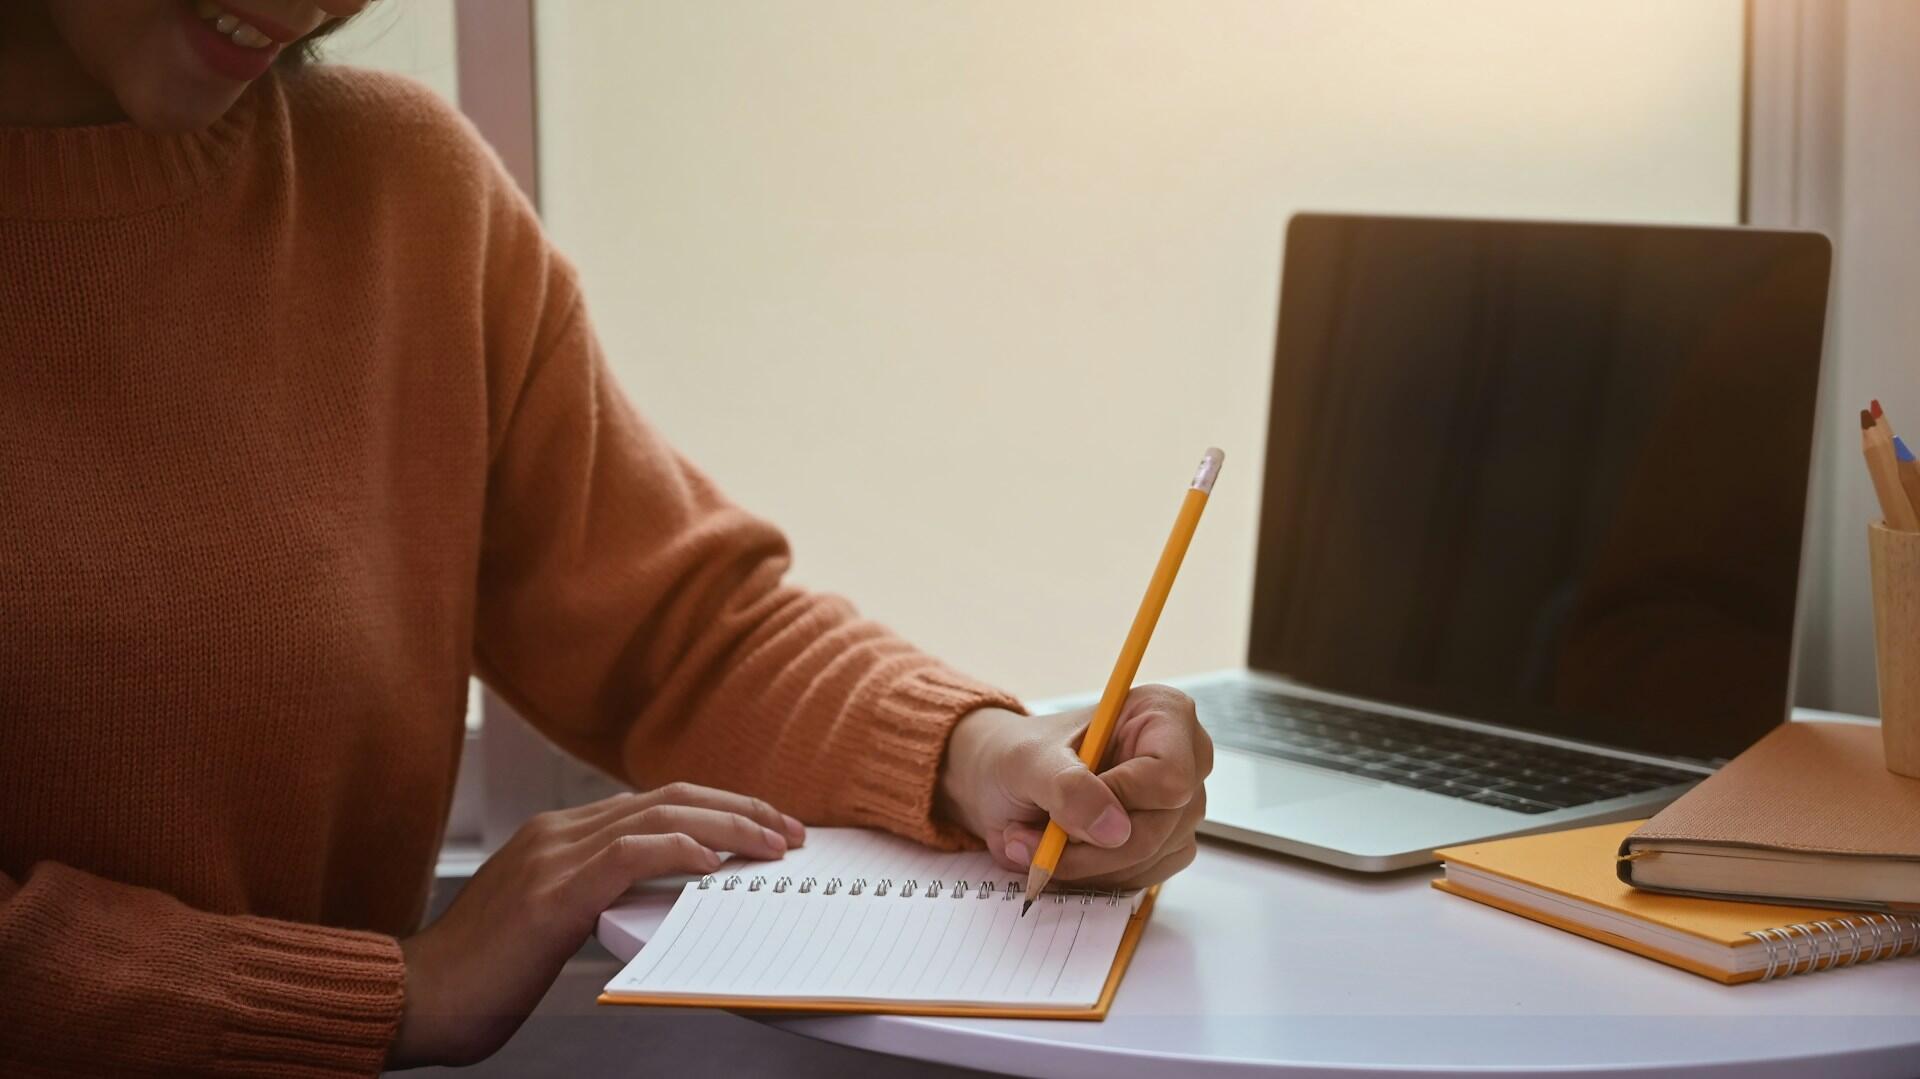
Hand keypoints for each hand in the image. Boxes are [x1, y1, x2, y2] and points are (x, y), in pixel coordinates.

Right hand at [387, 784, 804, 1067]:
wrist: (418, 998)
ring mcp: (552, 856)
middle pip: (668, 797)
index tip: (764, 827)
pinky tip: (712, 862)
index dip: (717, 809)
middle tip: (787, 831)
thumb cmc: (482, 974)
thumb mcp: (552, 920)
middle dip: (738, 810)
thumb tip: (664, 894)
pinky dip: (678, 850)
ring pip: (658, 816)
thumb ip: (598, 894)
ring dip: (727, 827)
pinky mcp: (551, 893)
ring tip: (770, 845)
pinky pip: (629, 853)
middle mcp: (557, 832)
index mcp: (558, 834)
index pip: (655, 802)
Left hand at [936, 685, 1211, 888]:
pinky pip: (1142, 878)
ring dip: (1084, 864)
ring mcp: (1180, 807)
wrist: (1005, 784)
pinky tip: (1065, 853)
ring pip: (1149, 859)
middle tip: (1029, 840)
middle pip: (1159, 826)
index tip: (1067, 810)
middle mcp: (1184, 759)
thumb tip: (1114, 830)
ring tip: (1037, 841)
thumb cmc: (1020, 755)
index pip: (1170, 776)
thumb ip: (1068, 788)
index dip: (1121, 800)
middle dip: (1088, 845)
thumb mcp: (1028, 761)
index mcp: (1162, 714)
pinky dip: (1095, 876)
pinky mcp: (1168, 846)